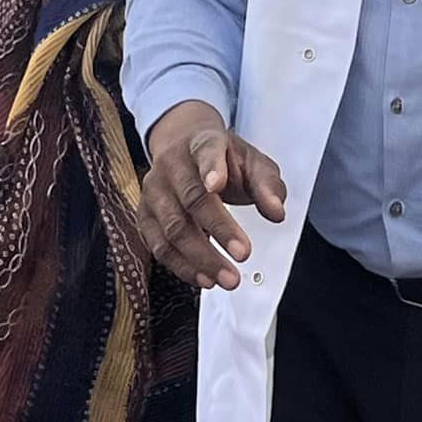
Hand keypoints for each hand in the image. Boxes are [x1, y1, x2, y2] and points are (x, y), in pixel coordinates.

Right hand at [137, 100, 286, 290]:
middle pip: (191, 198)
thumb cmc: (222, 159)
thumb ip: (267, 185)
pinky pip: (159, 246)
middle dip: (219, 229)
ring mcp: (154, 190)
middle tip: (244, 253)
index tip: (216, 185)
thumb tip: (276, 212)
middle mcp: (172, 165)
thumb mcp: (251, 162)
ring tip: (228, 278)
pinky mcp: (145, 214)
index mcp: (202, 142)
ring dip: (201, 258)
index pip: (205, 151)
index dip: (210, 168)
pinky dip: (182, 266)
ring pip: (173, 228)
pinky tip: (204, 278)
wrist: (182, 147)